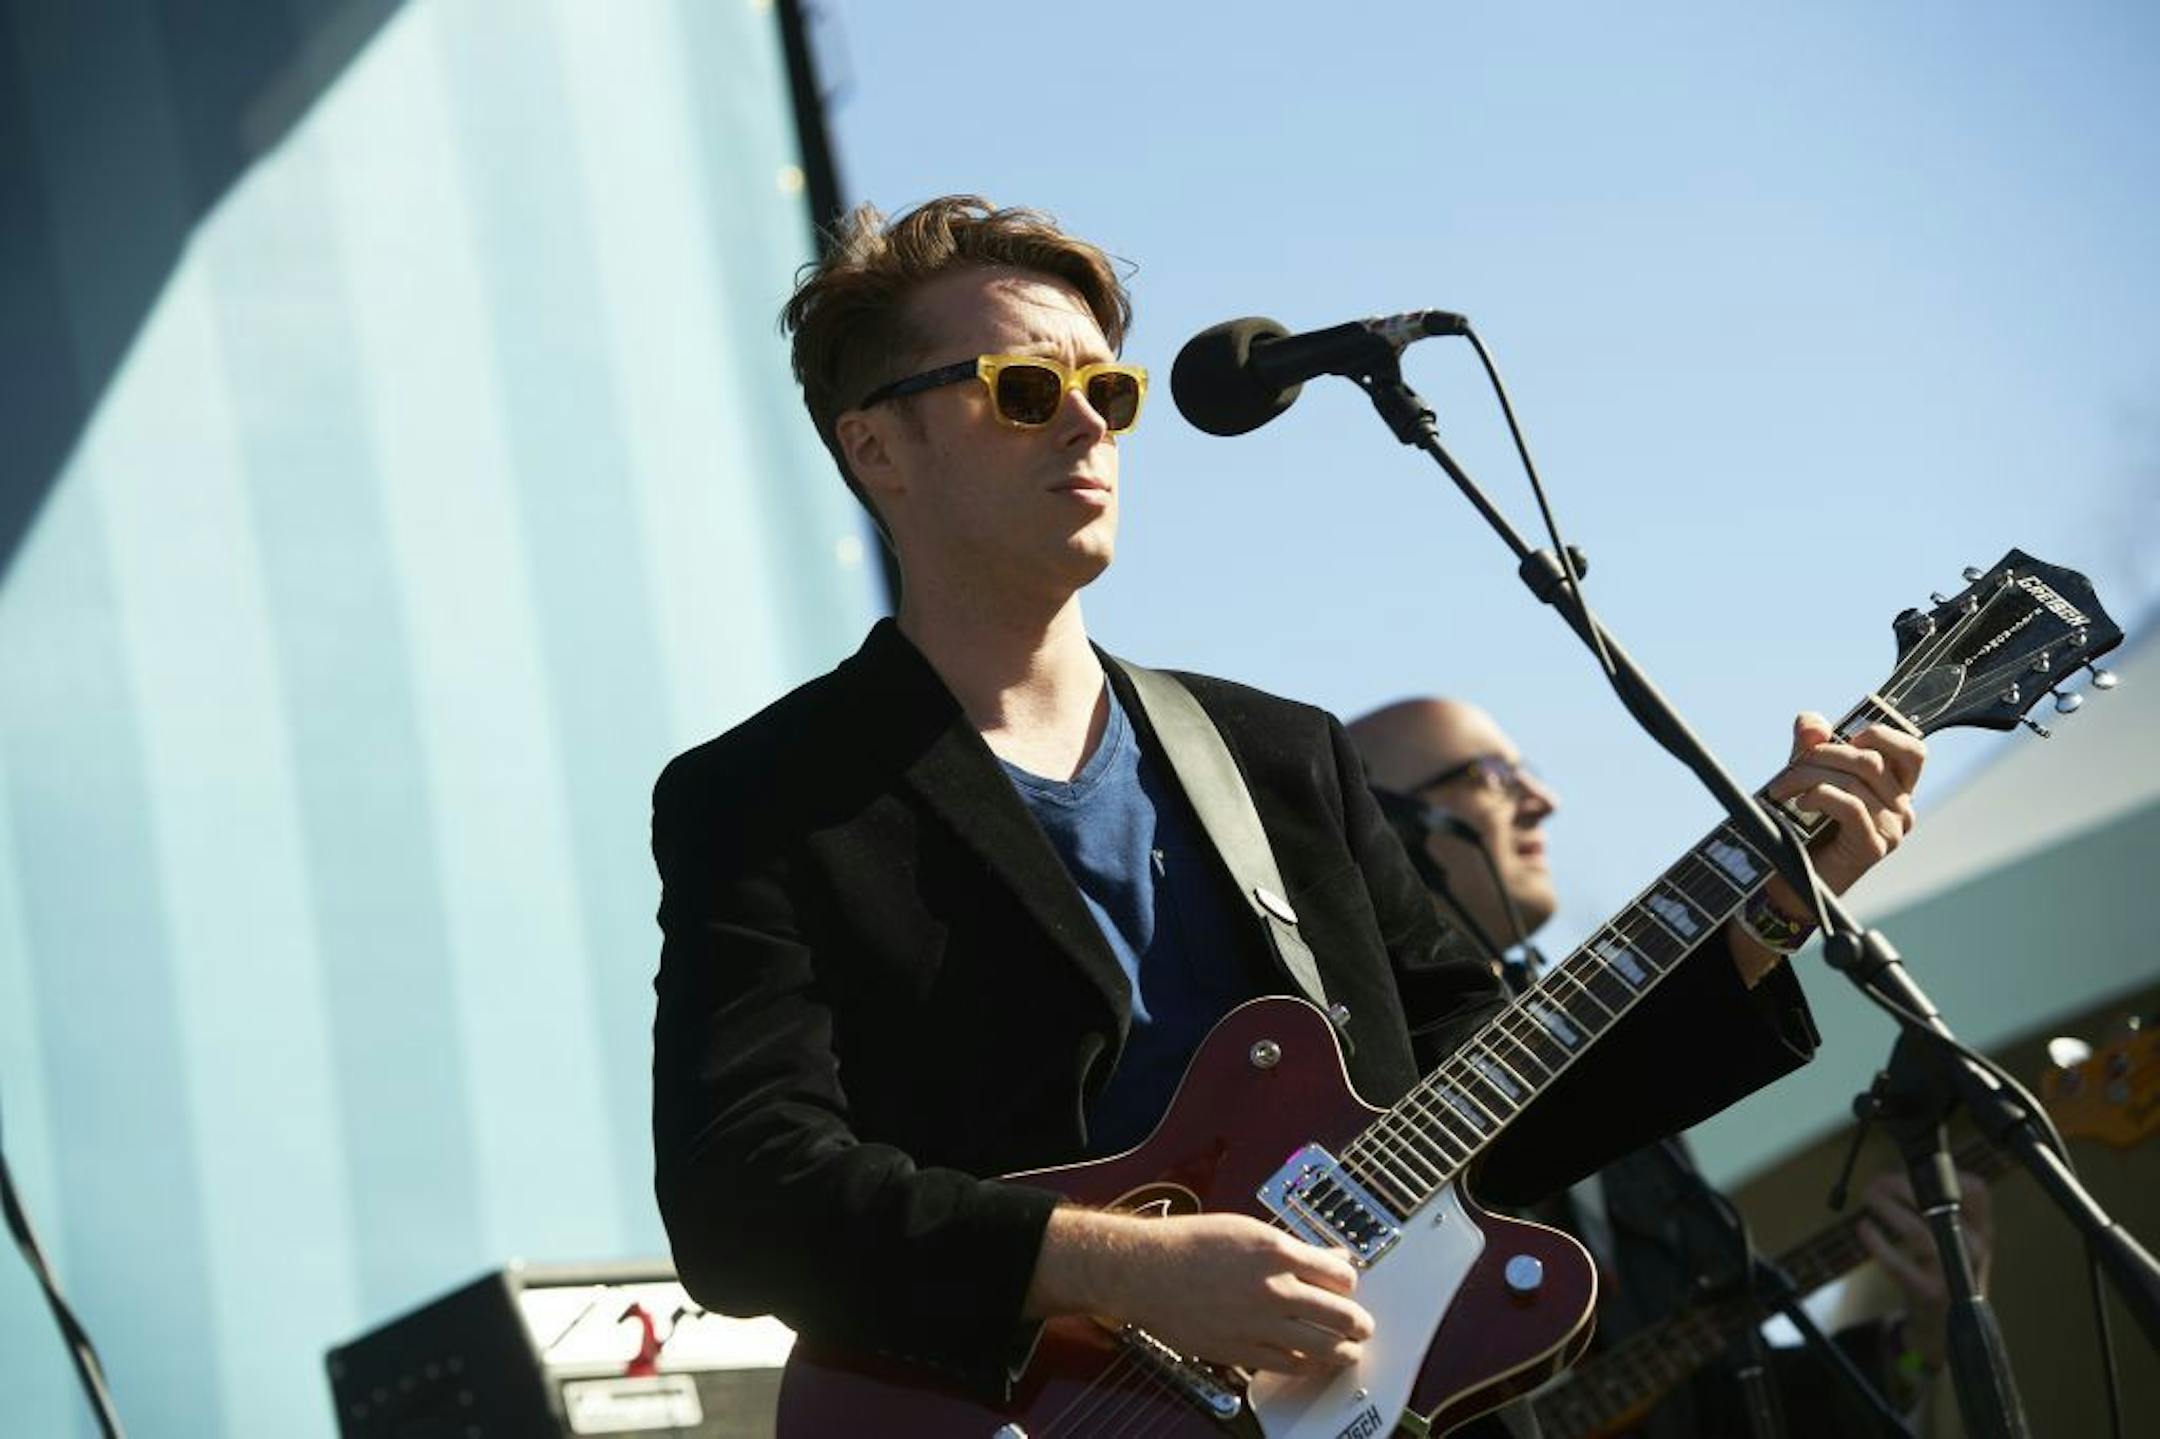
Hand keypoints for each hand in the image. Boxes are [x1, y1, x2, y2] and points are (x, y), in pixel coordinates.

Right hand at [1025, 1207, 1373, 1375]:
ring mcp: (1259, 1323)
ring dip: (1342, 1350)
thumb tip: (1327, 1256)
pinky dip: (1309, 1366)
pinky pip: (1290, 1365)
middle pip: (1340, 1314)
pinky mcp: (1242, 1349)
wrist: (1145, 1270)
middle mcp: (1273, 1289)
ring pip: (1322, 1346)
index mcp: (1276, 1251)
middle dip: (1358, 1322)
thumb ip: (1292, 1247)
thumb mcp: (1247, 1230)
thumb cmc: (1189, 1244)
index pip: (1340, 1273)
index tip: (1349, 1285)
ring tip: (1349, 1350)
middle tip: (1362, 1324)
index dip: (1350, 1281)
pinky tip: (1315, 1363)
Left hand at [1763, 711, 1925, 903]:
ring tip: (1781, 789)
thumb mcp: (1805, 775)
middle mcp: (1902, 808)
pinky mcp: (1874, 847)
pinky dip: (1819, 795)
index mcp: (1896, 788)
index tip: (1846, 736)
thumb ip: (1810, 746)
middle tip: (1787, 771)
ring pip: (1855, 780)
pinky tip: (1800, 803)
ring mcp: (1892, 829)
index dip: (1882, 734)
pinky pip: (1850, 805)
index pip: (1913, 751)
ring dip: (1808, 777)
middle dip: (1821, 756)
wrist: (1790, 881)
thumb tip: (1811, 722)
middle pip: (1870, 760)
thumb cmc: (1800, 827)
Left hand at [1855, 1168, 1992, 1368]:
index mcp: (1981, 1230)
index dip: (1944, 1172)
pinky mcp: (1930, 1293)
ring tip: (1869, 1196)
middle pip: (1941, 1206)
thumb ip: (1940, 1206)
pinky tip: (1864, 1228)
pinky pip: (1898, 1264)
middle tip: (1878, 1180)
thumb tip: (1900, 1170)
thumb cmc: (1945, 1270)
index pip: (1977, 1191)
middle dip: (1903, 1185)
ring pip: (1917, 1232)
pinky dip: (1876, 1243)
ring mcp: (1952, 1273)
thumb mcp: (1956, 1238)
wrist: (1947, 1326)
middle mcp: (1973, 1250)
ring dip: (1887, 1208)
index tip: (1914, 1168)